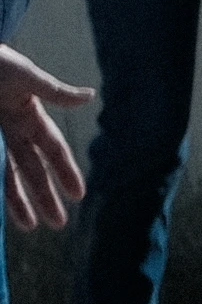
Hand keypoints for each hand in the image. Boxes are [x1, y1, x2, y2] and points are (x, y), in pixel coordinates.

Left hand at [0, 47, 74, 231]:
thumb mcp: (27, 76)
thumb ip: (55, 91)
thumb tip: (90, 97)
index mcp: (28, 115)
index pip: (52, 149)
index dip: (66, 172)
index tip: (79, 195)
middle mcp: (11, 130)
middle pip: (31, 170)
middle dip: (44, 197)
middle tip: (57, 224)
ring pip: (6, 175)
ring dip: (18, 201)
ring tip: (28, 226)